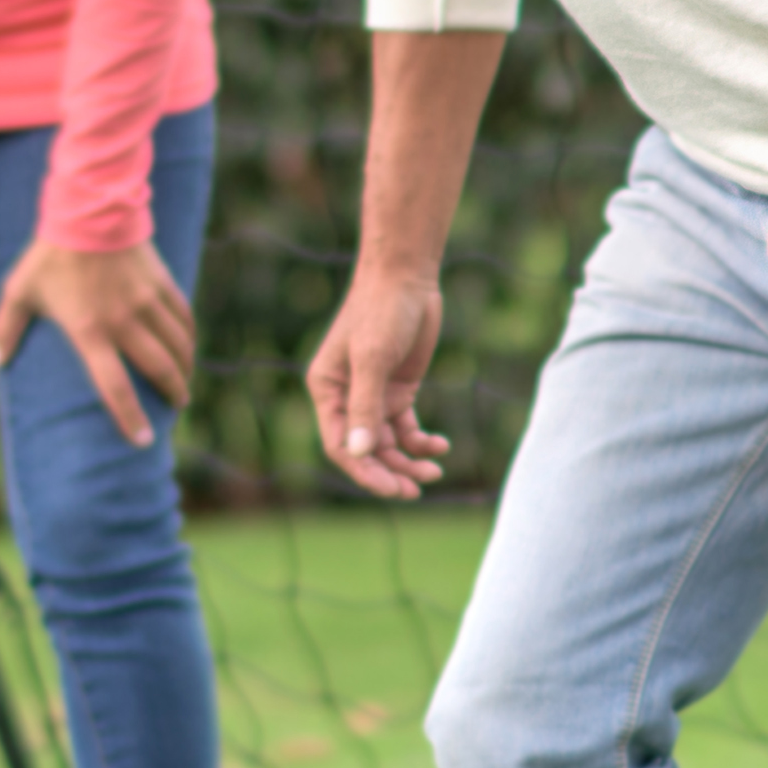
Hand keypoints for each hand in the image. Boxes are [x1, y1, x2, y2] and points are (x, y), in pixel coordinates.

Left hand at [0, 237, 197, 444]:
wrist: (87, 210)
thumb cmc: (49, 255)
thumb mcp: (20, 291)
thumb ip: (6, 328)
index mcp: (90, 332)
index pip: (114, 386)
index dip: (129, 417)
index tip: (143, 440)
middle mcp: (124, 322)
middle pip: (158, 369)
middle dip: (172, 393)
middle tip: (177, 408)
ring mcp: (147, 302)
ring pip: (177, 344)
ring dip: (185, 368)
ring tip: (185, 382)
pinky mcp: (161, 282)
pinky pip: (183, 315)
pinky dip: (189, 334)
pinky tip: (189, 345)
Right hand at [307, 268, 451, 498]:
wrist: (406, 277)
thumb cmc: (381, 311)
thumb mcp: (372, 358)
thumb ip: (365, 407)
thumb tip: (358, 453)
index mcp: (326, 390)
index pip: (339, 445)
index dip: (364, 471)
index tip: (392, 489)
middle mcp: (346, 397)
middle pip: (365, 450)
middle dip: (390, 472)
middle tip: (416, 490)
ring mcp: (374, 395)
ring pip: (389, 443)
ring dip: (409, 460)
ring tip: (435, 471)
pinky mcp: (399, 389)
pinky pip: (407, 427)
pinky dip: (422, 441)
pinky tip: (440, 446)